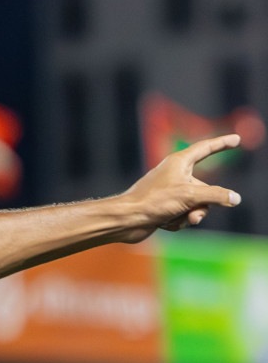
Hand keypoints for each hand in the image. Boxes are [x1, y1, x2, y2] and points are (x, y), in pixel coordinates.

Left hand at [116, 134, 241, 241]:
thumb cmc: (153, 201)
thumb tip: (234, 198)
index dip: (222, 143)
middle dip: (201, 205)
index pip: (206, 148)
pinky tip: (162, 223)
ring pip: (196, 205)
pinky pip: (184, 215)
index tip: (236, 139)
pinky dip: (177, 221)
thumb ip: (216, 195)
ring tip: (172, 217)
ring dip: (188, 215)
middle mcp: (175, 174)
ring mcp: (170, 192)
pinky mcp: (165, 207)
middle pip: (205, 188)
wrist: (126, 220)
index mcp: (179, 162)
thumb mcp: (190, 196)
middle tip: (192, 214)